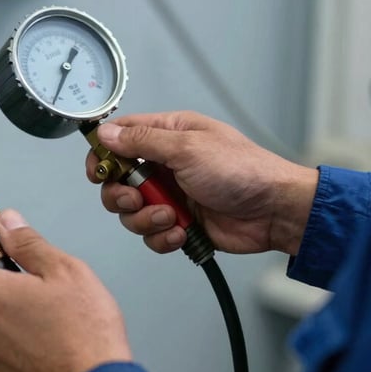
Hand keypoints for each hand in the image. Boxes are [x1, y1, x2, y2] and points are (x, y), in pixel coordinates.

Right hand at [86, 112, 317, 256]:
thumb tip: (107, 133)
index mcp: (168, 135)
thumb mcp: (188, 148)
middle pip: (118, 180)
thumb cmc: (241, 170)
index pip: (121, 137)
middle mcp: (166, 164)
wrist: (274, 211)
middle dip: (122, 195)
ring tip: (172, 217)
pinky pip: (152, 234)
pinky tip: (182, 232)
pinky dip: (162, 237)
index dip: (102, 153)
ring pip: (132, 212)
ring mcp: (172, 195)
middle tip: (137, 198)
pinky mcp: (179, 223)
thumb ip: (143, 141)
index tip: (96, 171)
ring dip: (146, 219)